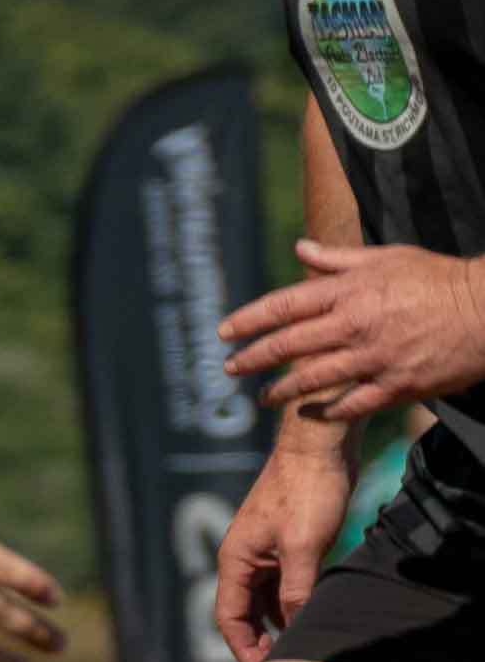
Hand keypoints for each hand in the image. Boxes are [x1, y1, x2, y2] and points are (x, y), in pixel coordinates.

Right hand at [214, 439, 356, 661]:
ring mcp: (265, 550)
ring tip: (299, 645)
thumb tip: (296, 627)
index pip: (229, 617)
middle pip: (243, 611)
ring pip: (264, 598)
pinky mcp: (286, 542)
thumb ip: (297, 589)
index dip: (243, 647)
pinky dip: (292, 601)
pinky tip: (310, 614)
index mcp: (235, 559)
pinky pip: (282, 582)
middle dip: (259, 640)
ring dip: (277, 622)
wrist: (318, 446)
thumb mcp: (305, 546)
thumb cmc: (307, 491)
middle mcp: (244, 558)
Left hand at [223, 241, 484, 423]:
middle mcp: (355, 325)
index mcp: (350, 291)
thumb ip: (338, 259)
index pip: (284, 305)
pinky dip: (327, 410)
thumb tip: (299, 248)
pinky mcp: (397, 385)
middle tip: (229, 367)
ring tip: (261, 396)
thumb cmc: (438, 278)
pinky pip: (352, 404)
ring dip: (281, 389)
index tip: (223, 331)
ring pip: (313, 378)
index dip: (248, 319)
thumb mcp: (388, 257)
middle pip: (289, 345)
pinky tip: (309, 413)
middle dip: (252, 357)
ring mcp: (375, 358)